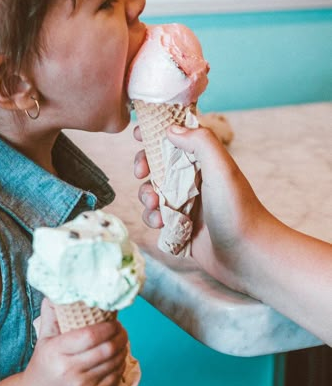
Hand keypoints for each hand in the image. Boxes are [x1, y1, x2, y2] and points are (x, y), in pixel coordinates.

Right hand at [23, 299, 127, 385]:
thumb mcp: (43, 339)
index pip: (90, 336)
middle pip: (106, 349)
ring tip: (122, 341)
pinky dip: (120, 366)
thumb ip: (50, 315)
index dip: (108, 327)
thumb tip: (55, 293)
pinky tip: (119, 358)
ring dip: (123, 350)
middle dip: (120, 336)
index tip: (114, 320)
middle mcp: (70, 370)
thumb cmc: (41, 367)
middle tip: (121, 329)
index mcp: (57, 351)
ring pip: (114, 363)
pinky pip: (115, 379)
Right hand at [133, 124, 268, 292]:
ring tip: (156, 205)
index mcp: (203, 160)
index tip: (139, 134)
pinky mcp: (178, 225)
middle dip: (144, 165)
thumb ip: (200, 142)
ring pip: (152, 190)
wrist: (247, 256)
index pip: (176, 137)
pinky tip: (162, 224)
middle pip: (157, 162)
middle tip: (140, 172)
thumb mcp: (221, 168)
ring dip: (146, 195)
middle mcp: (192, 178)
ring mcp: (184, 202)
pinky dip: (152, 218)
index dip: (156, 133)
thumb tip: (171, 129)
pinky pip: (155, 216)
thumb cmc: (238, 210)